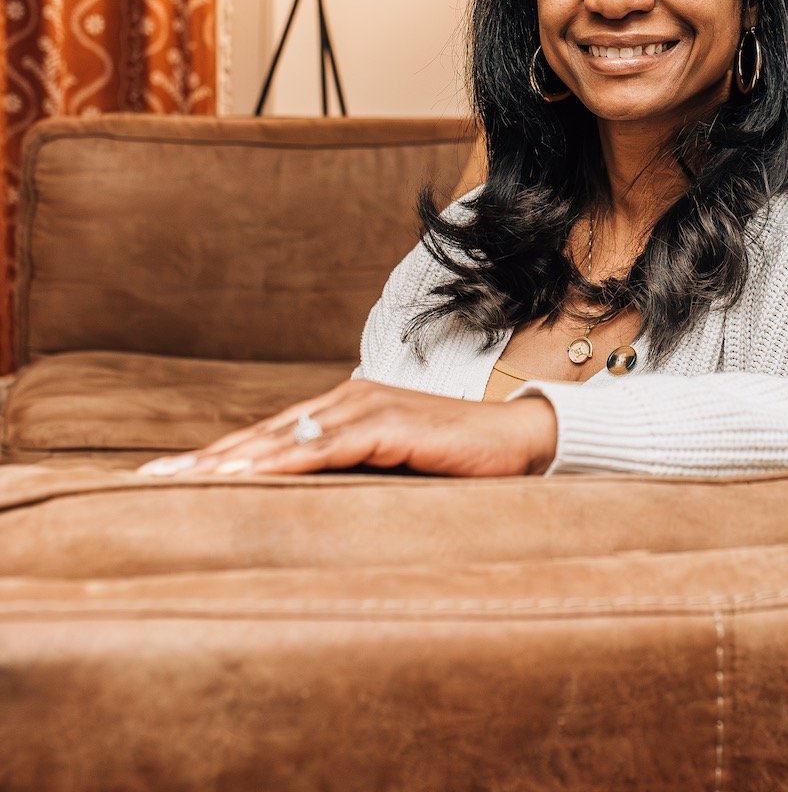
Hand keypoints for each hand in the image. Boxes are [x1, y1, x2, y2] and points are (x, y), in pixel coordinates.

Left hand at [136, 379, 558, 478]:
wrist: (519, 440)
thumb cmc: (457, 460)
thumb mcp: (392, 470)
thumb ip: (349, 476)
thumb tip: (303, 510)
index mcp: (344, 409)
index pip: (268, 436)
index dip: (216, 457)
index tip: (164, 478)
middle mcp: (348, 400)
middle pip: (262, 434)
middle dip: (204, 460)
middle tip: (145, 481)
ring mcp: (368, 408)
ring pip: (286, 438)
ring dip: (231, 461)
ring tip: (182, 482)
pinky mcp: (391, 425)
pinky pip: (327, 447)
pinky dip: (285, 461)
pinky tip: (250, 475)